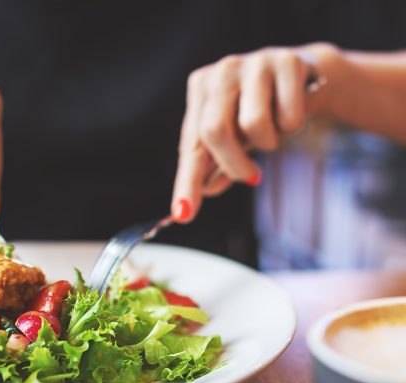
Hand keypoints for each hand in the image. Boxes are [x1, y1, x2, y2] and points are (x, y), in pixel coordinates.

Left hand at [170, 47, 320, 222]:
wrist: (305, 76)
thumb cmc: (259, 109)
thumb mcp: (232, 137)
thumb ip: (215, 165)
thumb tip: (205, 190)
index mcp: (200, 89)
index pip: (190, 145)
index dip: (187, 182)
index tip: (183, 213)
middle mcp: (221, 72)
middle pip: (215, 131)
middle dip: (233, 164)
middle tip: (249, 176)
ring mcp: (254, 64)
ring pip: (254, 124)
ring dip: (267, 143)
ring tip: (272, 132)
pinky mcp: (288, 62)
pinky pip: (288, 117)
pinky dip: (291, 127)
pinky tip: (291, 112)